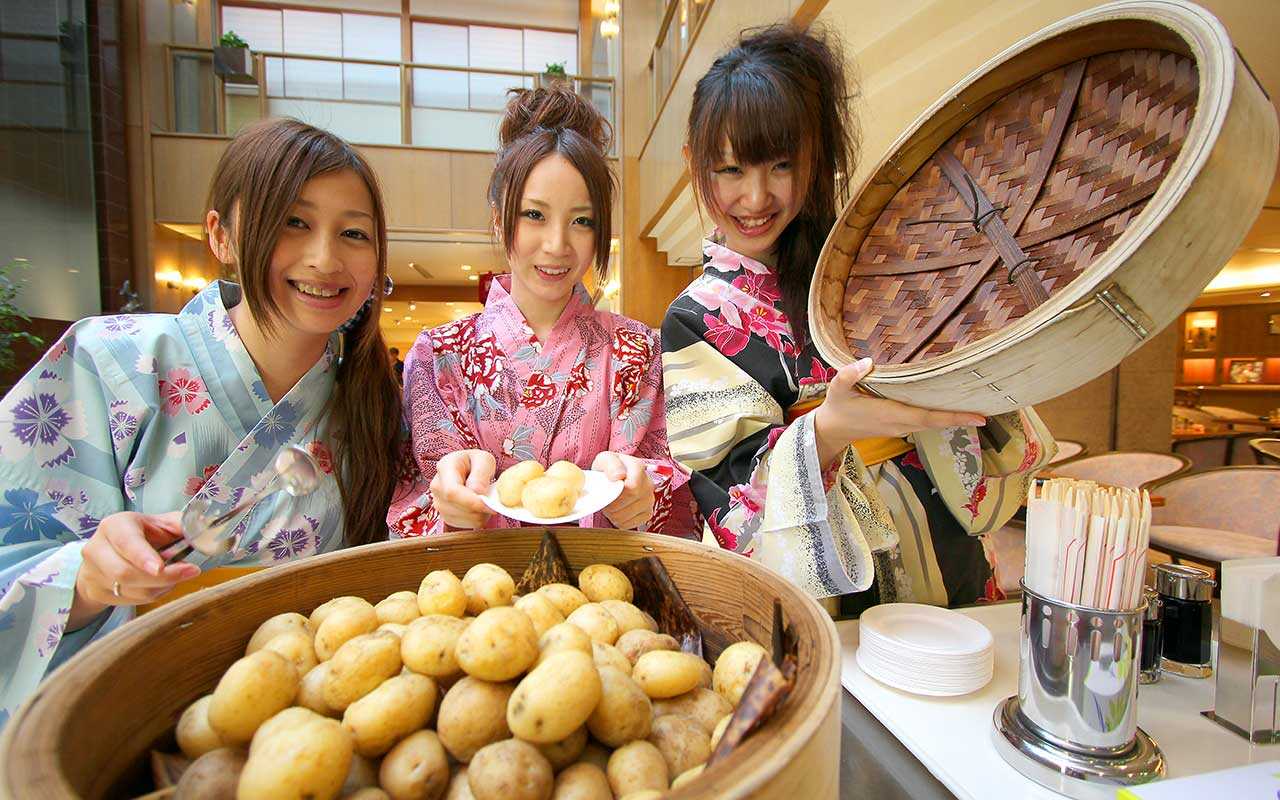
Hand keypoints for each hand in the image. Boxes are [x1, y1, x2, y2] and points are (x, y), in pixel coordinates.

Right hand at [71, 511, 200, 628]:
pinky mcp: (98, 592)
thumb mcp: (161, 523)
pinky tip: (161, 584)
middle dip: (162, 577)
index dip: (142, 557)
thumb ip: (182, 524)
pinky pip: (131, 601)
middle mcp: (98, 548)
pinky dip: (153, 594)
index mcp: (115, 525)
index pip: (125, 542)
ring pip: (131, 590)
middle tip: (189, 571)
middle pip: (126, 572)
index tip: (159, 568)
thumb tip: (204, 528)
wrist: (111, 553)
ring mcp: (95, 573)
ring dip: (161, 587)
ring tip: (177, 575)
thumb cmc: (143, 535)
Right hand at [430, 449, 496, 529]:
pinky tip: (479, 506)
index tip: (491, 505)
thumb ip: (481, 473)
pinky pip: (467, 524)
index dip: (472, 502)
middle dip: (480, 508)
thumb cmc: (476, 463)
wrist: (468, 469)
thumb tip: (477, 492)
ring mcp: (439, 503)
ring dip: (481, 513)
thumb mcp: (484, 459)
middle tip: (493, 500)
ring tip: (484, 499)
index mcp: (444, 467)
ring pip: (464, 518)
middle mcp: (437, 486)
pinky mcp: (446, 516)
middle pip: (457, 507)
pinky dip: (478, 518)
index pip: (452, 491)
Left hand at [592, 452, 655, 529]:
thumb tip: (619, 476)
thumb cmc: (608, 469)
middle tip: (605, 499)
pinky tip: (617, 511)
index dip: (616, 493)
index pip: (632, 486)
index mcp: (638, 468)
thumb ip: (610, 464)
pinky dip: (618, 521)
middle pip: (630, 501)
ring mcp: (649, 500)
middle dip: (612, 503)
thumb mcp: (604, 460)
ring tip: (610, 504)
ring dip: (613, 513)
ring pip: (627, 515)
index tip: (606, 491)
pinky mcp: (647, 514)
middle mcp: (648, 484)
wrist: (614, 478)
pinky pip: (629, 524)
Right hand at [813, 358, 986, 466]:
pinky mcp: (900, 427)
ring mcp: (901, 428)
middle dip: (962, 418)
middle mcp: (900, 424)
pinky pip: (927, 423)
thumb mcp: (837, 389)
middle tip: (989, 411)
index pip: (927, 417)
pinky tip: (953, 410)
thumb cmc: (836, 407)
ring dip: (954, 419)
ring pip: (933, 424)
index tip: (978, 418)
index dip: (953, 417)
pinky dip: (943, 418)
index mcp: (890, 414)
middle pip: (937, 423)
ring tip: (978, 410)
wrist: (832, 431)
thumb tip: (868, 361)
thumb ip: (849, 375)